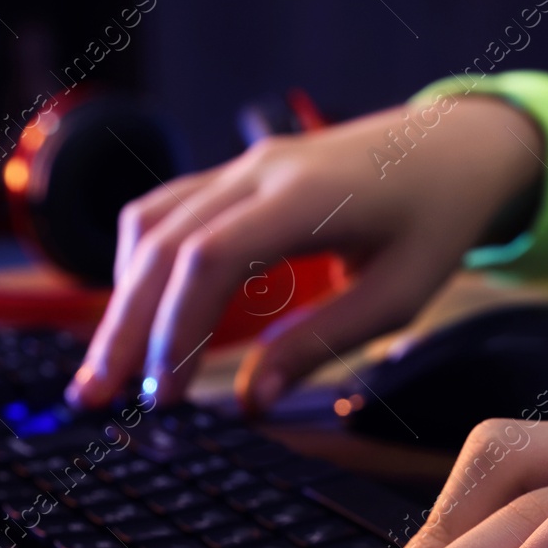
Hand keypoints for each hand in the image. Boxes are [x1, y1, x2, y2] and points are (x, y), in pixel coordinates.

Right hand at [66, 97, 544, 412]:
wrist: (452, 148)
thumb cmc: (434, 222)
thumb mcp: (398, 295)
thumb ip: (322, 342)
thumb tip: (252, 400)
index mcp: (306, 197)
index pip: (209, 258)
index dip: (174, 328)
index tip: (162, 395)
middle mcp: (260, 171)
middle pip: (161, 244)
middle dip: (123, 325)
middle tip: (95, 397)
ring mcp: (241, 166)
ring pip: (150, 224)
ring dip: (122, 296)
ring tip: (112, 369)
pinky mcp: (234, 176)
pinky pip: (166, 213)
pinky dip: (142, 266)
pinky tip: (143, 317)